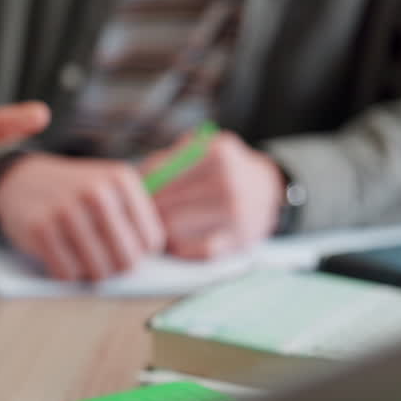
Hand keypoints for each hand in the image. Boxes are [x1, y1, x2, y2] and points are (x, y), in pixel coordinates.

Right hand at [0, 153, 164, 280]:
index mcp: (121, 179)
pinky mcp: (40, 229)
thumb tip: (151, 260)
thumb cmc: (74, 193)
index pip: (152, 241)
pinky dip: (66, 274)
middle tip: (103, 261)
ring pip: (99, 272)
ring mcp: (66, 210)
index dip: (138, 252)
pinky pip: (67, 274)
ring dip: (92, 274)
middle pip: (128, 260)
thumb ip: (135, 215)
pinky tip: (61, 257)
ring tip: (82, 259)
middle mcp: (96, 191)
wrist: (22, 180)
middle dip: (116, 268)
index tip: (122, 247)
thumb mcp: (109, 187)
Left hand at [142, 131, 283, 259]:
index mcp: (216, 154)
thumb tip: (134, 186)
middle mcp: (229, 183)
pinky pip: (193, 252)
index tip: (135, 197)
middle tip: (141, 217)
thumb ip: (165, 161)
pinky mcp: (238, 241)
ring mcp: (236, 215)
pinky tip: (179, 240)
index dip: (141, 190)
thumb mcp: (199, 148)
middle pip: (163, 207)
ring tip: (162, 226)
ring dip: (161, 232)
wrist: (266, 189)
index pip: (159, 178)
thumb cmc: (221, 169)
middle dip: (148, 213)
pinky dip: (181, 249)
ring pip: (173, 231)